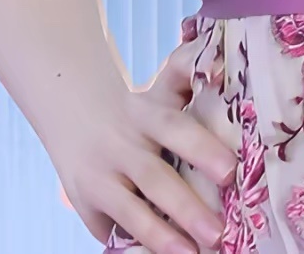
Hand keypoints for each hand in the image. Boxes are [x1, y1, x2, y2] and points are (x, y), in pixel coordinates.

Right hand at [50, 38, 238, 253]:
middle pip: (154, 176)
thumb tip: (222, 67)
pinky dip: (136, 246)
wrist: (74, 113)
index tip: (230, 171)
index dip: (202, 148)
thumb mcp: (159, 92)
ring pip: (130, 209)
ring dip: (161, 236)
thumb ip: (188, 78)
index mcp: (145, 113)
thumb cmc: (138, 112)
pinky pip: (112, 230)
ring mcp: (99, 177)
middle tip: (219, 233)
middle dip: (186, 207)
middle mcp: (120, 144)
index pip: (174, 127)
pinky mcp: (86, 205)